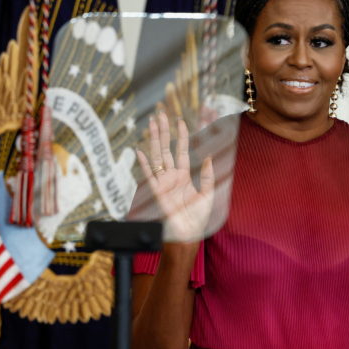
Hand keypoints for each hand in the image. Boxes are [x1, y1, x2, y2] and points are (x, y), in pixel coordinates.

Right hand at [135, 111, 214, 242]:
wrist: (188, 234)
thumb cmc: (198, 217)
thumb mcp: (208, 193)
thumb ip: (207, 175)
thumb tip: (208, 156)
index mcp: (183, 176)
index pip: (181, 150)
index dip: (181, 136)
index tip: (180, 120)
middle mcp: (171, 176)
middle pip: (166, 149)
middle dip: (164, 131)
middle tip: (161, 114)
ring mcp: (162, 182)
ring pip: (157, 156)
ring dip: (154, 140)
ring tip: (152, 124)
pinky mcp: (157, 192)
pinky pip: (148, 175)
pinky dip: (144, 164)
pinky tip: (139, 151)